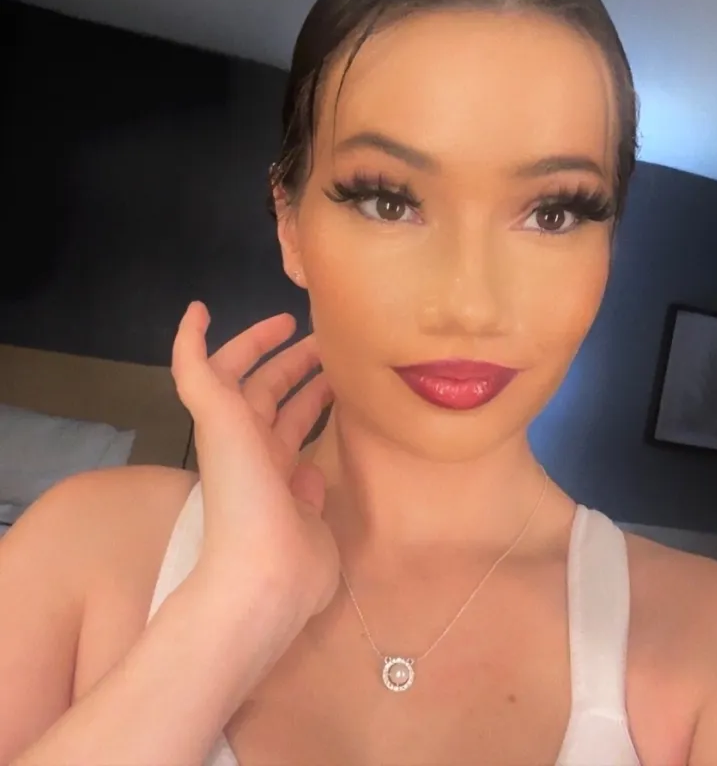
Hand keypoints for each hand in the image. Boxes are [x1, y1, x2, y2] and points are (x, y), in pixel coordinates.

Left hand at [171, 301, 338, 622]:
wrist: (265, 574)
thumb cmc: (242, 491)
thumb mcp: (214, 416)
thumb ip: (197, 366)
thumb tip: (193, 315)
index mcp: (227, 426)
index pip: (237, 371)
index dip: (256, 341)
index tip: (290, 319)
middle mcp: (250, 448)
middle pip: (271, 394)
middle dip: (295, 363)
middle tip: (333, 343)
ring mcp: (280, 478)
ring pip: (297, 423)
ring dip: (316, 394)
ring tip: (348, 374)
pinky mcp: (309, 505)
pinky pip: (318, 460)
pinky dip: (330, 438)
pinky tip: (350, 426)